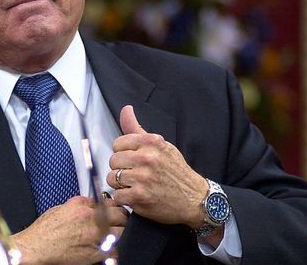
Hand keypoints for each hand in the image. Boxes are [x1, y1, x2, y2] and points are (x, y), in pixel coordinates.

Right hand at [13, 196, 127, 264]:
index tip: (112, 210)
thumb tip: (89, 206)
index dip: (111, 206)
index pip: (106, 201)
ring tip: (116, 235)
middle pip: (119, 212)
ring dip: (120, 232)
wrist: (36, 248)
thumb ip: (78, 206)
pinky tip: (108, 249)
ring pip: (122, 230)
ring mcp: (95, 234)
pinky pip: (114, 249)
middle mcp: (91, 217)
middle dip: (120, 217)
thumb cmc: (43, 232)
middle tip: (120, 221)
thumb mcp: (60, 209)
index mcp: (81, 204)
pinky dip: (114, 249)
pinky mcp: (97, 252)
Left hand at [107, 105, 207, 229]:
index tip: (133, 160)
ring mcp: (142, 178)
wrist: (194, 199)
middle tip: (135, 174)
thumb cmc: (176, 171)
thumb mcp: (161, 145)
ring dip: (121, 185)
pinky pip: (117, 195)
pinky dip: (124, 199)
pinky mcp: (139, 197)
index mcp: (151, 142)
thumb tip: (126, 109)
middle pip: (113, 161)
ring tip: (135, 186)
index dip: (123, 153)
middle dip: (121, 169)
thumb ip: (138, 129)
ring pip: (112, 178)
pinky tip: (136, 196)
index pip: (118, 144)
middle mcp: (146, 158)